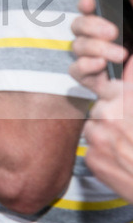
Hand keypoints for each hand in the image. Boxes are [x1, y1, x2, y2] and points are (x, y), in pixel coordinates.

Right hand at [70, 0, 128, 95]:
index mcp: (115, 28)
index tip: (90, 0)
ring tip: (119, 56)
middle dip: (91, 26)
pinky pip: (74, 69)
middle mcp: (101, 42)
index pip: (91, 10)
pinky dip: (85, 65)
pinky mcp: (90, 80)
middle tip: (113, 32)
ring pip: (76, 46)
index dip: (85, 4)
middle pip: (78, 25)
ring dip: (96, 48)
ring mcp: (93, 61)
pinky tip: (101, 65)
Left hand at [85, 68, 132, 202]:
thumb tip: (130, 63)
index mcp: (126, 101)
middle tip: (130, 131)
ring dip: (106, 134)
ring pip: (94, 128)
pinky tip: (124, 159)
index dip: (120, 98)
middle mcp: (107, 116)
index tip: (125, 104)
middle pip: (100, 108)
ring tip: (129, 146)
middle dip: (112, 116)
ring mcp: (97, 138)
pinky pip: (92, 149)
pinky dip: (104, 153)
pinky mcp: (92, 160)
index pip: (111, 87)